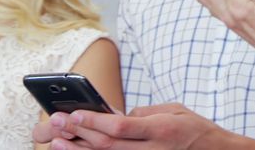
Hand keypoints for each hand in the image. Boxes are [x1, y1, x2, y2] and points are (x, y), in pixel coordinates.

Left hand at [45, 104, 254, 148]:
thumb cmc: (195, 129)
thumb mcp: (174, 109)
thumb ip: (144, 112)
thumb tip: (116, 115)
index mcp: (162, 129)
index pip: (122, 127)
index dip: (95, 121)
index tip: (75, 112)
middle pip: (109, 145)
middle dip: (80, 133)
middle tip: (58, 123)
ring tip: (59, 142)